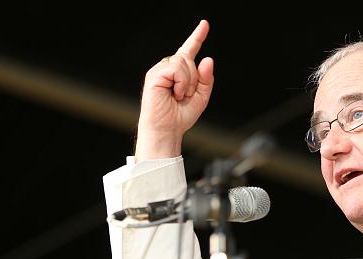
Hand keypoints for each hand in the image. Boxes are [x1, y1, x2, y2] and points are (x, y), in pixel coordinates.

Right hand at [134, 20, 214, 160]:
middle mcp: (169, 68)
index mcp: (180, 72)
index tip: (205, 24)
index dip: (197, 36)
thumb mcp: (201, 97)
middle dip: (195, 79)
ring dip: (188, 82)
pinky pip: (176, 69)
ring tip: (179, 96)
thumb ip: (206, 79)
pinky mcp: (154, 75)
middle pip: (190, 58)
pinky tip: (174, 94)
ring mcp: (160, 70)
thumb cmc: (180, 116)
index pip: (190, 50)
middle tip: (185, 96)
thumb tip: (207, 59)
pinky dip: (181, 83)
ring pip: (183, 62)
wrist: (167, 130)